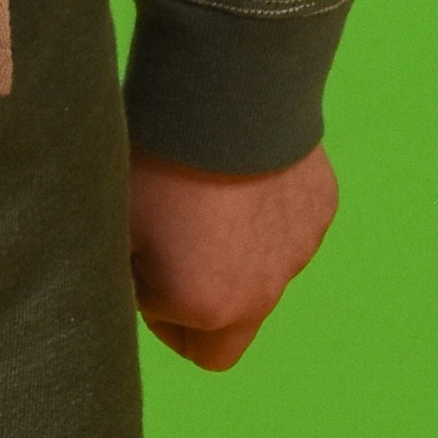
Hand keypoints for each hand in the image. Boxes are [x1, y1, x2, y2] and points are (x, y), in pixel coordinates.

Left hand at [127, 143, 336, 371]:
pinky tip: (241, 167)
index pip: (189, 346)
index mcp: (208, 308)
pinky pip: (290, 227)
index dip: (161, 313)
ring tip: (206, 193)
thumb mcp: (117, 228)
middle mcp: (262, 293)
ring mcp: (299, 250)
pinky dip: (266, 212)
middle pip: (235, 331)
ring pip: (265, 274)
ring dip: (237, 253)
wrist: (221, 92)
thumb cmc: (157, 161)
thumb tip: (120, 286)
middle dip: (204, 304)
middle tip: (175, 248)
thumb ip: (124, 278)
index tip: (147, 269)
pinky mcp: (321, 208)